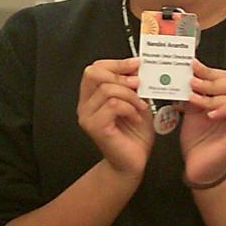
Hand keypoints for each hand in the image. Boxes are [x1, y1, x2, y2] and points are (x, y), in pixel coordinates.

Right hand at [77, 57, 153, 177]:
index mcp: (92, 96)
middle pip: (93, 73)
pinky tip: (136, 117)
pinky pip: (113, 105)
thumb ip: (133, 85)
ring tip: (140, 107)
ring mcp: (87, 116)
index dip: (116, 63)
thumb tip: (137, 66)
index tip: (136, 64)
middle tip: (138, 85)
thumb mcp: (137, 102)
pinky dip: (130, 108)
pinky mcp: (95, 127)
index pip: (95, 68)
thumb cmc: (134, 135)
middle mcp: (85, 105)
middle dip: (120, 76)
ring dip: (130, 96)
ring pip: (107, 90)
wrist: (133, 162)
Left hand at [180, 59, 225, 184]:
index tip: (193, 66)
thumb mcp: (193, 111)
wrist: (198, 168)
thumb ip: (195, 94)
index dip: (211, 71)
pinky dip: (225, 109)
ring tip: (195, 100)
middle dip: (212, 81)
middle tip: (193, 83)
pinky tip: (210, 115)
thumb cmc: (198, 141)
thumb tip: (189, 74)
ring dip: (213, 96)